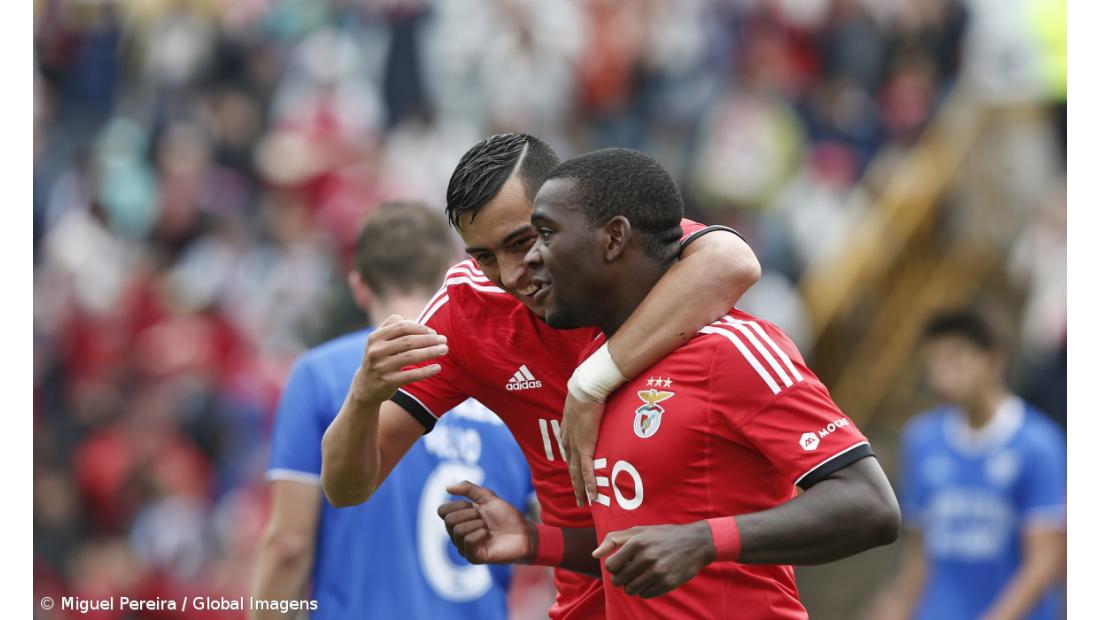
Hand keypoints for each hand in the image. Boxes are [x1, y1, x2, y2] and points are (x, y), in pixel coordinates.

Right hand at [350, 315, 447, 403]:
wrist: (365, 386)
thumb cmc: (380, 357)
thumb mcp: (379, 340)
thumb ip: (395, 326)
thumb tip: (422, 325)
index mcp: (375, 337)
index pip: (402, 327)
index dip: (420, 328)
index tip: (434, 332)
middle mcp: (376, 351)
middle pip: (408, 341)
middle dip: (429, 339)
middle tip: (444, 340)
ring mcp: (381, 367)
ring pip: (411, 356)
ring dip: (431, 352)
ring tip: (444, 350)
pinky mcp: (388, 381)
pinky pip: (411, 375)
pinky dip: (426, 371)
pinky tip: (438, 367)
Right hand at [437, 481, 533, 563]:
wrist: (524, 533)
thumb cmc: (507, 517)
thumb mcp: (488, 497)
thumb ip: (469, 489)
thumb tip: (447, 488)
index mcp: (460, 520)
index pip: (442, 510)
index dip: (458, 504)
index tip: (475, 506)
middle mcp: (459, 535)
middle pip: (448, 520)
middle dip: (469, 514)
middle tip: (484, 518)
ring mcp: (465, 547)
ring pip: (457, 530)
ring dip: (477, 523)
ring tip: (488, 527)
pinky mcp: (474, 558)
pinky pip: (468, 541)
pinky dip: (479, 533)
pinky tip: (488, 534)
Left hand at [561, 393, 605, 506]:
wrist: (586, 389)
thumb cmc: (587, 392)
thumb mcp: (583, 406)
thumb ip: (587, 414)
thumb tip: (595, 412)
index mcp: (567, 433)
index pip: (569, 455)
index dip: (573, 468)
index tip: (576, 478)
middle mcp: (568, 442)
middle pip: (572, 468)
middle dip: (575, 485)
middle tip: (579, 500)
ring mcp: (576, 446)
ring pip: (577, 473)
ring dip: (581, 490)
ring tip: (583, 503)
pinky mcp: (585, 446)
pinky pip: (587, 470)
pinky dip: (589, 484)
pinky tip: (591, 495)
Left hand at [592, 522, 715, 597]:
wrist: (695, 543)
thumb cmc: (663, 535)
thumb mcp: (639, 531)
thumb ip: (614, 539)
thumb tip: (595, 554)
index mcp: (637, 542)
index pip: (611, 566)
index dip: (614, 567)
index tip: (622, 564)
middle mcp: (646, 557)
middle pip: (619, 581)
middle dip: (621, 578)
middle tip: (631, 571)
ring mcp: (657, 572)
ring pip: (631, 590)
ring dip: (633, 585)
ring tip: (641, 576)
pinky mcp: (667, 584)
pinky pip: (645, 595)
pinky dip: (645, 590)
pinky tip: (652, 580)